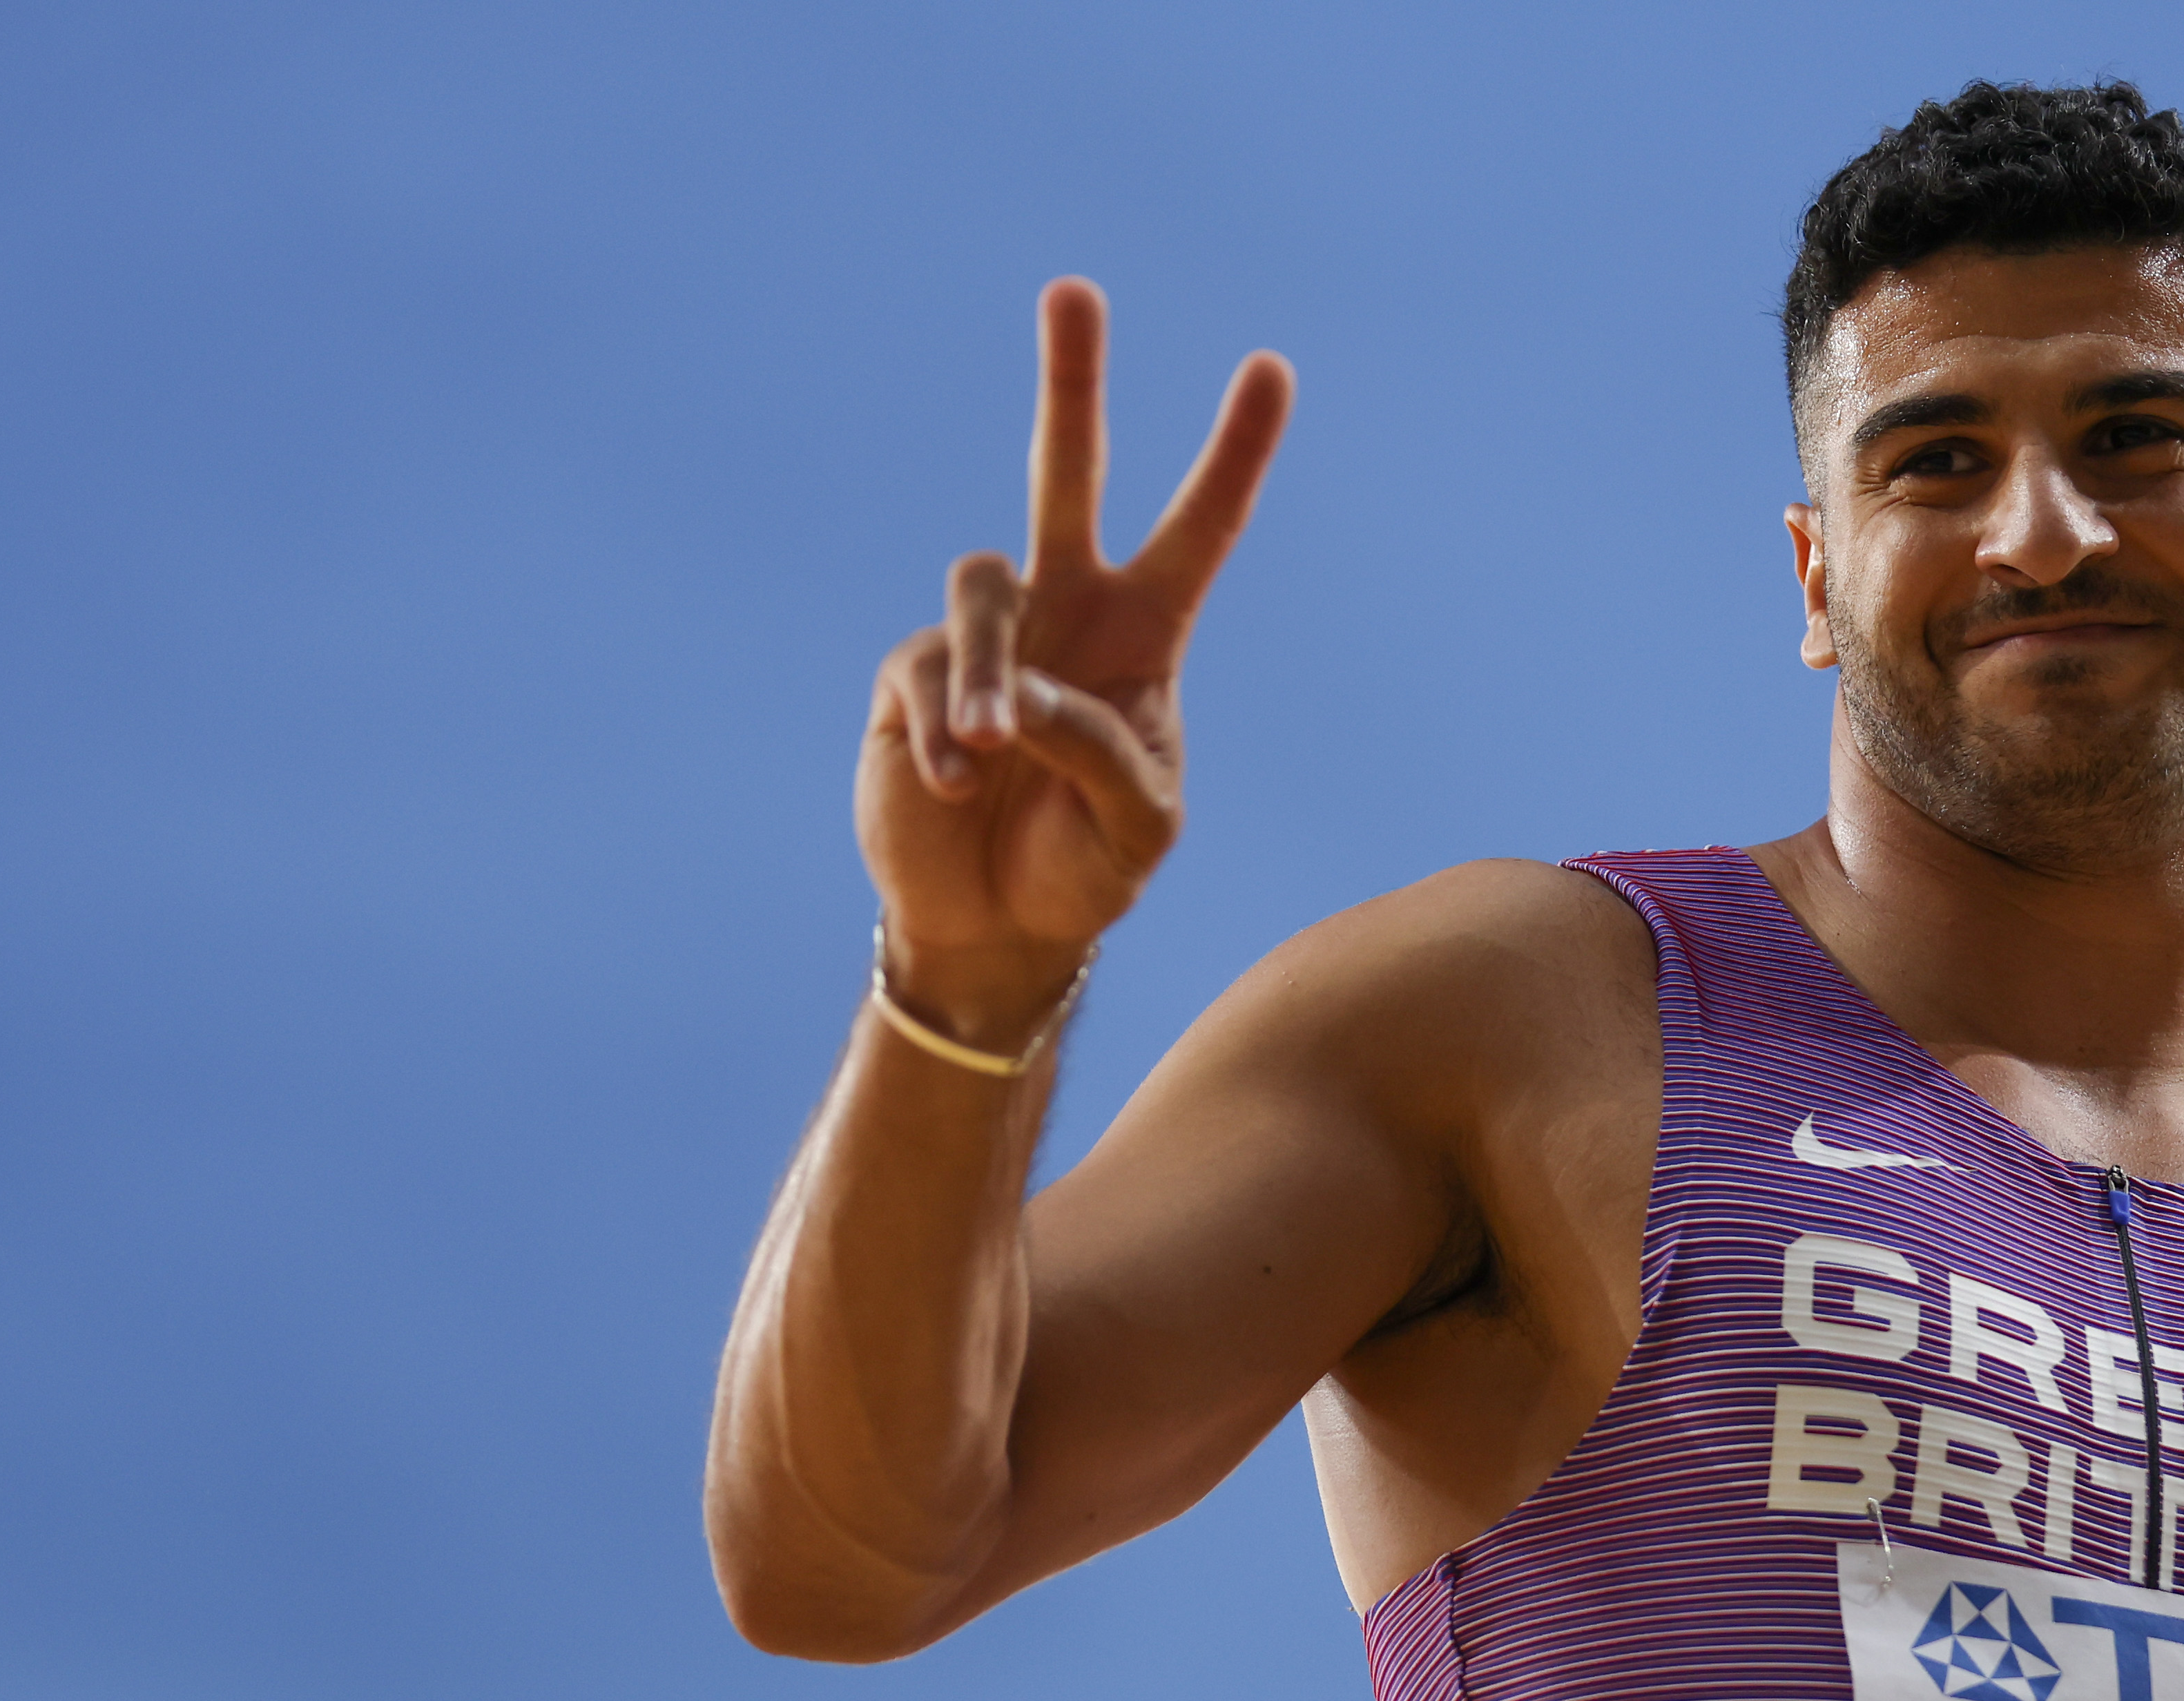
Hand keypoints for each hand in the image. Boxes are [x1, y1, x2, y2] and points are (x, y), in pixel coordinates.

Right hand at [859, 278, 1292, 1037]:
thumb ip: (1107, 758)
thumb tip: (1030, 698)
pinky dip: (947, 732)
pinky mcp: (913, 672)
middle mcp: (1066, 612)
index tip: (1270, 370)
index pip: (1200, 531)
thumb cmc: (1084, 868)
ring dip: (995, 668)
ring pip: (985, 584)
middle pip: (1068, 476)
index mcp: (1146, 636)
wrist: (995, 927)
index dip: (1234, 453)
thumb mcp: (1137, 830)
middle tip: (1074, 290)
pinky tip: (957, 784)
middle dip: (1071, 384)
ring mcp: (988, 636)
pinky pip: (930, 671)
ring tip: (996, 751)